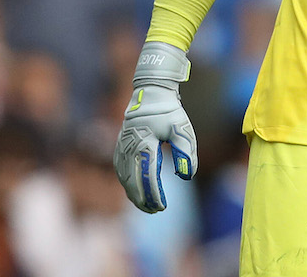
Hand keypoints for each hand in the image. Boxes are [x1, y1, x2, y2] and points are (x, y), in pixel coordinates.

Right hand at [113, 42, 197, 212]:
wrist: (150, 95)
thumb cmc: (169, 112)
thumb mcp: (182, 129)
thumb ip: (186, 152)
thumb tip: (187, 175)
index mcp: (143, 144)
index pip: (147, 177)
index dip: (154, 194)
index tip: (163, 207)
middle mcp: (128, 149)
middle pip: (133, 182)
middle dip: (143, 199)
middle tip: (156, 211)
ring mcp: (121, 149)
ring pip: (125, 179)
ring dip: (134, 194)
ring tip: (147, 207)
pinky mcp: (120, 149)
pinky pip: (121, 172)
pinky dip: (128, 185)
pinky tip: (136, 193)